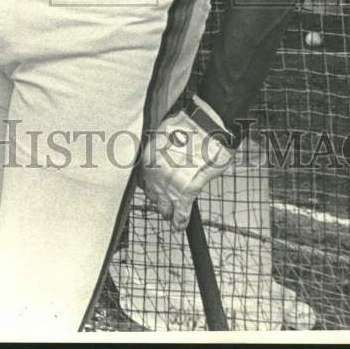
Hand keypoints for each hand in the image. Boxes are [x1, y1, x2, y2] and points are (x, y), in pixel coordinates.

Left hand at [138, 107, 232, 230]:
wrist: (206, 125)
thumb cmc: (189, 125)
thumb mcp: (166, 135)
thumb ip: (161, 151)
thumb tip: (163, 157)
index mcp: (147, 158)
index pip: (143, 179)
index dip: (151, 184)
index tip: (155, 186)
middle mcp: (153, 173)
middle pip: (152, 194)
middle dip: (159, 197)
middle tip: (166, 198)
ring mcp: (169, 185)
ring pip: (164, 207)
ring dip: (169, 211)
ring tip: (172, 213)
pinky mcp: (186, 192)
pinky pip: (181, 214)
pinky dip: (181, 221)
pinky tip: (181, 225)